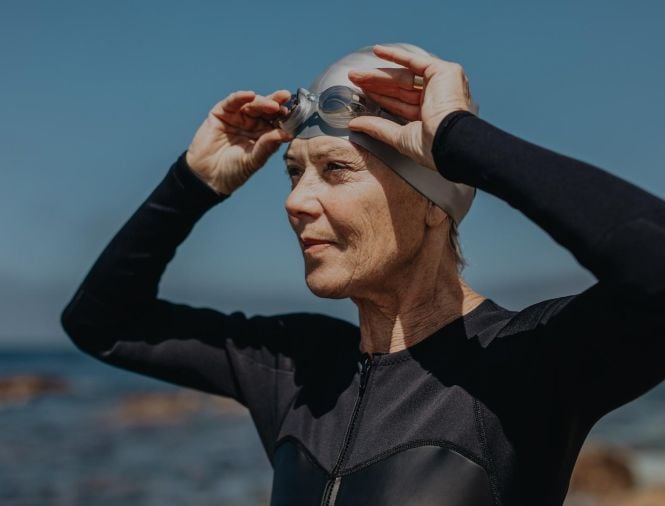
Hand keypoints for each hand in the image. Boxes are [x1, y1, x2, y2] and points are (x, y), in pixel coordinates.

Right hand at [186, 89, 292, 194]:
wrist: (207, 176)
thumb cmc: (233, 171)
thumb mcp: (254, 160)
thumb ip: (268, 146)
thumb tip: (287, 134)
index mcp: (264, 135)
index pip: (277, 121)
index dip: (285, 116)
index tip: (294, 113)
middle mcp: (252, 124)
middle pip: (266, 109)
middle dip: (276, 103)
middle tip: (285, 99)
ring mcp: (237, 117)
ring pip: (252, 103)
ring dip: (263, 101)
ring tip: (272, 104)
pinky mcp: (222, 113)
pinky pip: (233, 102)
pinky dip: (241, 97)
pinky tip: (250, 95)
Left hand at [347, 44, 475, 170]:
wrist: (449, 141)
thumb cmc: (432, 147)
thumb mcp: (399, 137)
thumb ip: (378, 128)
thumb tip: (355, 124)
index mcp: (430, 117)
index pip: (400, 104)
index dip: (381, 98)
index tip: (362, 94)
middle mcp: (437, 98)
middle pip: (400, 88)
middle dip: (375, 84)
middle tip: (354, 80)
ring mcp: (442, 84)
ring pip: (403, 76)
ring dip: (379, 74)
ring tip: (357, 74)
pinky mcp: (444, 72)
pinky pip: (414, 60)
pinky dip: (395, 55)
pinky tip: (377, 51)